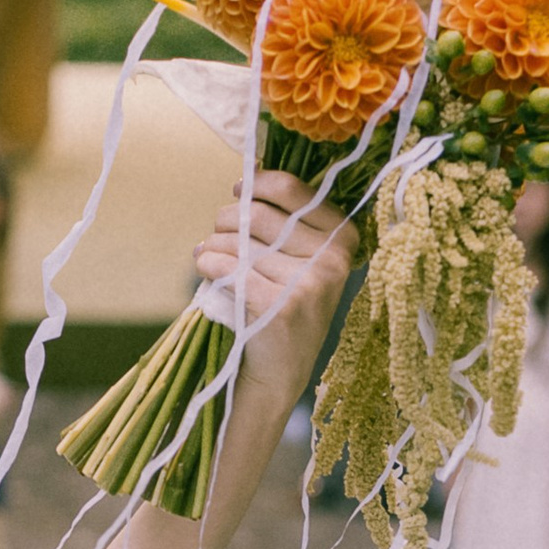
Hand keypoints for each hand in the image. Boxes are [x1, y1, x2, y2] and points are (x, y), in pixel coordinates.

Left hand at [192, 172, 354, 367]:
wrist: (282, 369)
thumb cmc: (285, 304)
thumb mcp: (302, 260)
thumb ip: (287, 221)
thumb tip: (247, 178)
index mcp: (343, 237)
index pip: (293, 190)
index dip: (258, 184)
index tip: (239, 189)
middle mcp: (332, 259)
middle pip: (258, 214)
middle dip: (228, 219)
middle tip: (218, 233)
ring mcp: (309, 284)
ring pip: (238, 242)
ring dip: (213, 245)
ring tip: (209, 256)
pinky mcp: (280, 306)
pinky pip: (228, 267)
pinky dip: (208, 264)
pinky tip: (205, 268)